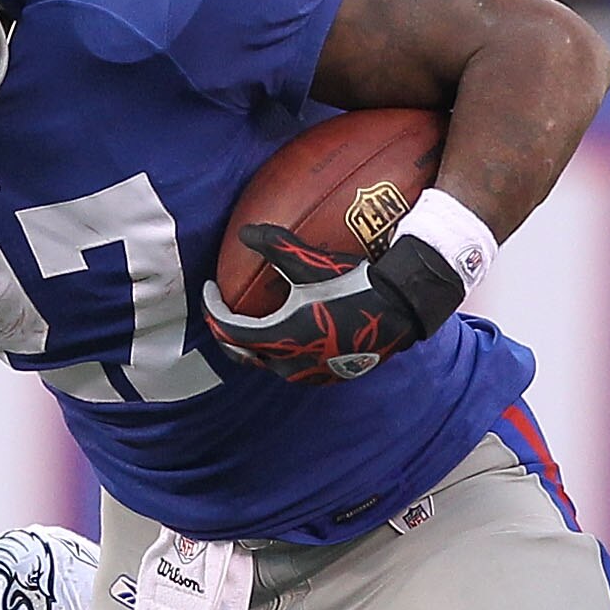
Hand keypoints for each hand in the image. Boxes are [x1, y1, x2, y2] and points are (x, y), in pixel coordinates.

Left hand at [205, 228, 464, 384]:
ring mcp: (308, 375)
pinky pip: (292, 368)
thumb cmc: (353, 283)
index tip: (210, 289)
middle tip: (223, 309)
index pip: (228, 331)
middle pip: (241, 352)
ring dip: (255, 344)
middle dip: (227, 331)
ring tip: (253, 320)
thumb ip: (275, 246)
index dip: (212, 309)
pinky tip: (287, 333)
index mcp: (279, 338)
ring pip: (267, 363)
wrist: (399, 307)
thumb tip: (244, 232)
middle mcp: (289, 364)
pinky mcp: (327, 377)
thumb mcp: (311, 263)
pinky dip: (280, 352)